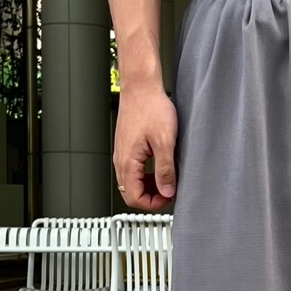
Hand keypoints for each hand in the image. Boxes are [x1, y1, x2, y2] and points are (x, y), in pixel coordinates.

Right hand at [114, 79, 178, 210]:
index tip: (169, 197)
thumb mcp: (165, 141)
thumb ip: (165, 169)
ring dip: (150, 186)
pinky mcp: (127, 147)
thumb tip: (167, 191)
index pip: (133, 198)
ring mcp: (123, 153)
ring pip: (132, 182)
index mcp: (127, 162)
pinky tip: (161, 166)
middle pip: (131, 192)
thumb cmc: (151, 107)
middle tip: (170, 190)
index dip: (153, 204)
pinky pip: (134, 170)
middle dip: (151, 197)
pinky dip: (147, 174)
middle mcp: (121, 160)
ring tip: (168, 178)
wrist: (141, 87)